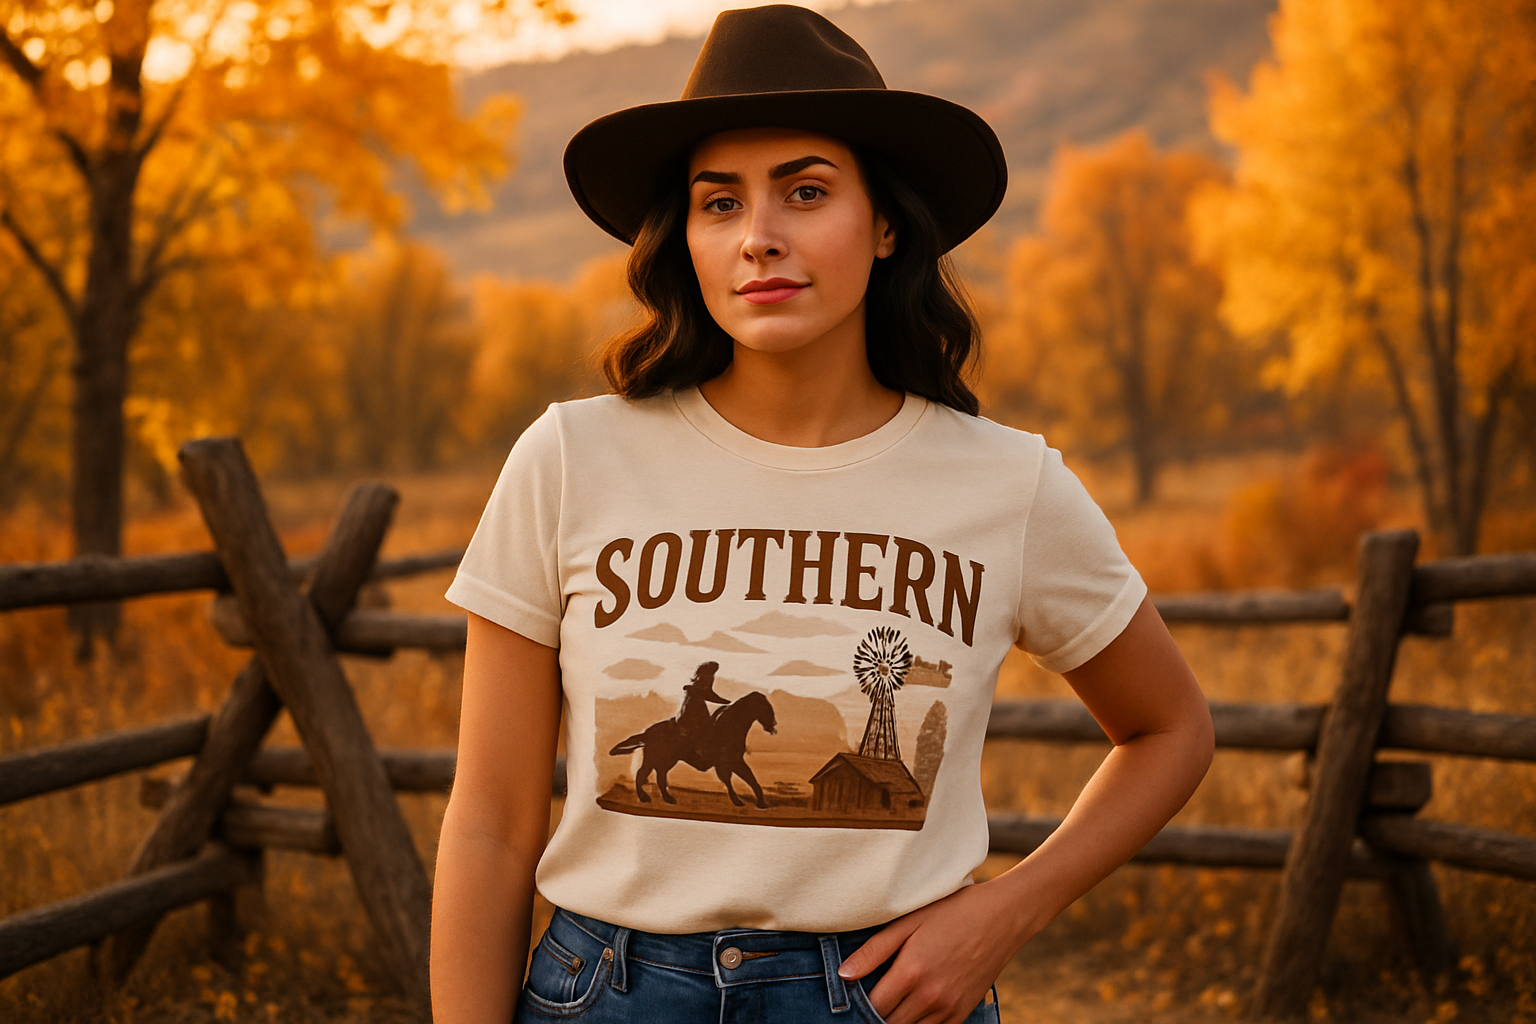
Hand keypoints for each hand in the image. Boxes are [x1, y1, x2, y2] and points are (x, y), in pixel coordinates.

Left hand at [836, 878, 1023, 1023]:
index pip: (873, 1006)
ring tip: (894, 1000)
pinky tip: (915, 1005)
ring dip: (898, 1020)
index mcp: (912, 972)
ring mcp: (949, 1007)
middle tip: (875, 995)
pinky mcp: (963, 1011)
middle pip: (890, 1023)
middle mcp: (930, 996)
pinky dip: (920, 1023)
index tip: (856, 991)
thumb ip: (874, 950)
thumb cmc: (952, 912)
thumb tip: (844, 974)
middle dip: (877, 1014)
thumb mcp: (909, 921)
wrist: (1002, 917)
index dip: (860, 1003)